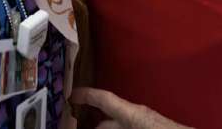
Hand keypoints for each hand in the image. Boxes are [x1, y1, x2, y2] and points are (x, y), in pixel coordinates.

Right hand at [70, 88, 189, 128]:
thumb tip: (96, 127)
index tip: (69, 94)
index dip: (85, 95)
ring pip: (119, 125)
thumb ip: (111, 125)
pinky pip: (128, 128)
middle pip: (109, 116)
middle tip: (74, 123)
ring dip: (105, 128)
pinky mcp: (152, 127)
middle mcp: (137, 115)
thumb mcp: (132, 122)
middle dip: (91, 121)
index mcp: (131, 113)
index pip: (104, 98)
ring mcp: (146, 123)